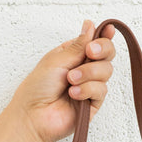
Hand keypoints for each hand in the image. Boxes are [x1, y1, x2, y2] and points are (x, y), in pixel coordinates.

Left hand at [9, 19, 116, 141]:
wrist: (33, 116)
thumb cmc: (37, 88)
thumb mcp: (57, 59)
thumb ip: (78, 45)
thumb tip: (90, 25)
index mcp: (74, 55)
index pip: (96, 42)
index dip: (104, 36)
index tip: (108, 30)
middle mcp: (84, 69)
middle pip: (107, 54)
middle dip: (102, 50)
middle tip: (90, 52)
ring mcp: (89, 87)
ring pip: (106, 71)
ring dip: (88, 73)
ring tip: (70, 80)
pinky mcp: (92, 104)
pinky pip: (101, 91)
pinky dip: (87, 90)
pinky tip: (73, 94)